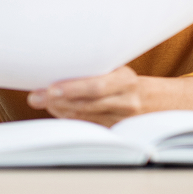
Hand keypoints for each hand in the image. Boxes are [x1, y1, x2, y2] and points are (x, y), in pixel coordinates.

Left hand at [26, 66, 142, 126]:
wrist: (157, 100)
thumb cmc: (126, 79)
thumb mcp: (117, 68)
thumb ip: (95, 67)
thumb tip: (57, 63)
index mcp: (126, 80)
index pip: (97, 86)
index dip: (73, 88)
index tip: (51, 88)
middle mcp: (126, 101)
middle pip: (87, 104)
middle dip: (58, 101)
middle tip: (35, 97)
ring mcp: (121, 120)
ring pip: (85, 116)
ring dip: (60, 109)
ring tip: (41, 101)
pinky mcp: (115, 130)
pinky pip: (88, 125)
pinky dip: (69, 117)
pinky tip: (56, 109)